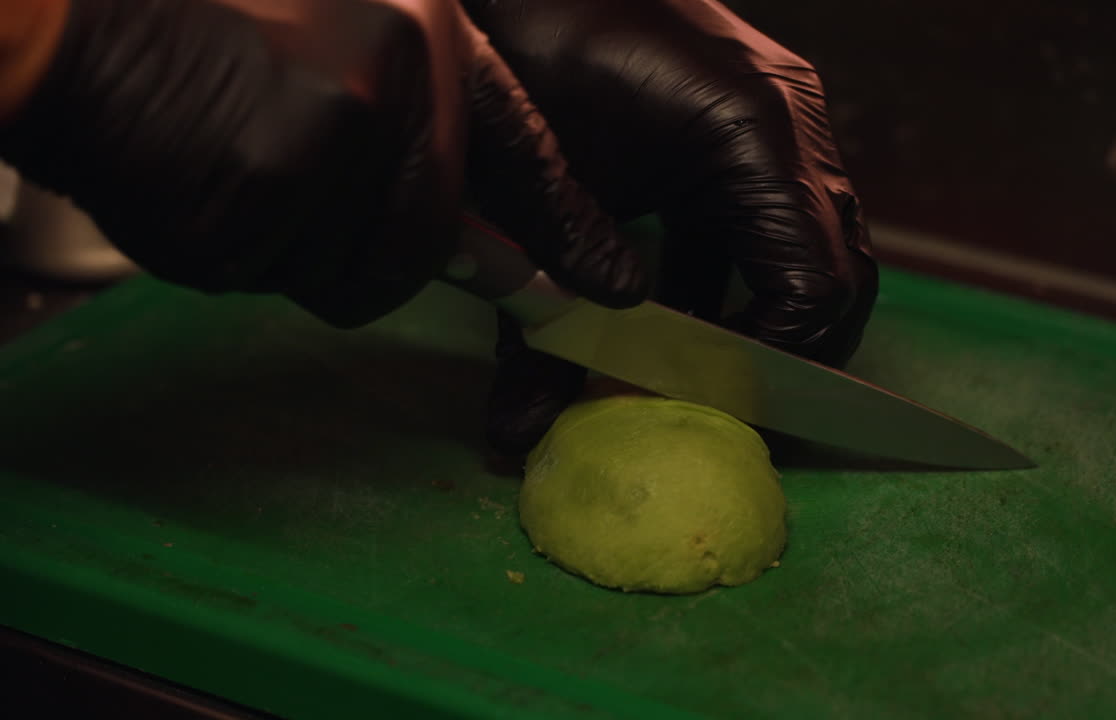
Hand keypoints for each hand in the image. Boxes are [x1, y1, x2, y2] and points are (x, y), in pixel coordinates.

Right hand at [0, 0, 644, 326]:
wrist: (71, 21)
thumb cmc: (192, 33)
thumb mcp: (324, 51)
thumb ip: (408, 139)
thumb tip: (494, 259)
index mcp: (420, 28)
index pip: (519, 143)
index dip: (565, 217)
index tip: (614, 283)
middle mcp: (402, 70)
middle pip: (427, 237)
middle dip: (361, 255)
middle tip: (285, 200)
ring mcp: (347, 123)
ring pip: (357, 270)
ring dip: (292, 254)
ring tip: (229, 167)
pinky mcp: (281, 174)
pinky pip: (283, 274)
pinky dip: (236, 254)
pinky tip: (196, 179)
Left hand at [468, 0, 878, 453]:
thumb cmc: (524, 53)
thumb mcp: (532, 204)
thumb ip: (536, 326)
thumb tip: (521, 431)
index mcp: (754, 132)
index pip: (816, 280)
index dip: (777, 359)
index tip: (719, 405)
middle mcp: (792, 118)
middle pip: (843, 267)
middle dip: (792, 347)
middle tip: (729, 401)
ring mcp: (785, 109)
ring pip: (820, 241)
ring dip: (770, 311)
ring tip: (705, 363)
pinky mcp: (758, 113)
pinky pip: (780, 209)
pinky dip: (743, 272)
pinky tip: (680, 307)